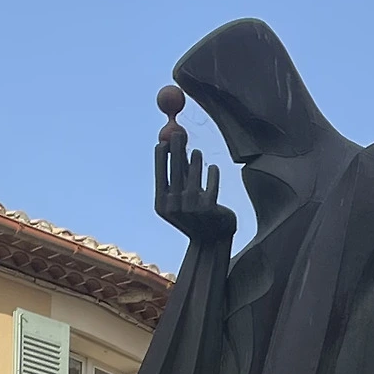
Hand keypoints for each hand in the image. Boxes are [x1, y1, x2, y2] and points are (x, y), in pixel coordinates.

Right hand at [154, 127, 236, 246]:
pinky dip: (212, 175)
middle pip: (175, 173)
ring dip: (195, 162)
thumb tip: (171, 145)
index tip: (164, 142)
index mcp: (162, 205)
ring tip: (197, 153)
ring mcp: (192, 209)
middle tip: (177, 134)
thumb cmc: (195, 212)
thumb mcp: (182, 193)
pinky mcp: (210, 209)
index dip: (162, 158)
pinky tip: (213, 169)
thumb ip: (178, 171)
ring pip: (194, 178)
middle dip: (176, 151)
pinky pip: (211, 185)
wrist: (212, 240)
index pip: (160, 176)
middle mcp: (175, 207)